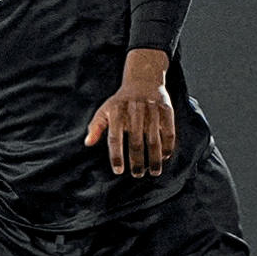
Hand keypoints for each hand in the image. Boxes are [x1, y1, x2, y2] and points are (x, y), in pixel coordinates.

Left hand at [83, 48, 175, 176]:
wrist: (143, 80)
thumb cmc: (121, 101)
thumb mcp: (104, 110)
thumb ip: (96, 127)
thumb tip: (87, 143)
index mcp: (117, 113)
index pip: (115, 138)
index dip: (116, 156)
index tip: (118, 171)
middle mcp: (134, 112)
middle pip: (136, 143)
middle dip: (137, 162)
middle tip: (137, 175)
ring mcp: (152, 111)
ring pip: (154, 141)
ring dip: (154, 159)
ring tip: (154, 172)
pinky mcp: (166, 111)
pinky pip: (168, 132)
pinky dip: (167, 147)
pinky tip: (165, 157)